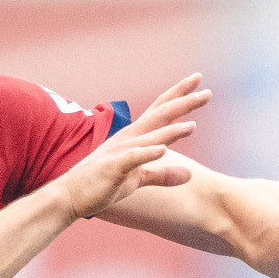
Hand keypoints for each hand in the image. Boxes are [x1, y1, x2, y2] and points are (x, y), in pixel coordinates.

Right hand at [58, 75, 207, 217]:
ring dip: (171, 131)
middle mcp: (130, 138)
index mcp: (135, 136)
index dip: (180, 95)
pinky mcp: (114, 167)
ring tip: (193, 125)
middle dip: (184, 102)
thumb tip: (190, 175)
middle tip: (207, 91)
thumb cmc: (102, 184)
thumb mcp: (138, 179)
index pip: (161, 110)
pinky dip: (148, 153)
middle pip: (161, 115)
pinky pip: (133, 158)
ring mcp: (121, 151)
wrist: (70, 196)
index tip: (199, 81)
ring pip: (151, 136)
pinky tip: (163, 150)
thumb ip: (163, 174)